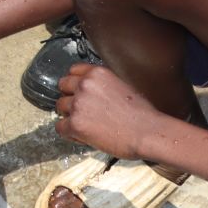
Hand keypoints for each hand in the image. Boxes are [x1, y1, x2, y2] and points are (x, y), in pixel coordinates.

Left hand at [53, 63, 168, 159]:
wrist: (148, 133)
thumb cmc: (142, 114)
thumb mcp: (123, 86)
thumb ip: (104, 84)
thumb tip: (93, 91)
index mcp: (98, 73)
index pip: (73, 70)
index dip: (75, 83)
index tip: (78, 91)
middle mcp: (85, 85)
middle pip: (63, 86)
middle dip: (70, 97)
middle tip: (81, 109)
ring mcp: (78, 104)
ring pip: (60, 107)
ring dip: (69, 115)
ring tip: (85, 124)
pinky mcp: (75, 124)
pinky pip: (60, 127)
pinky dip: (69, 133)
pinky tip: (83, 136)